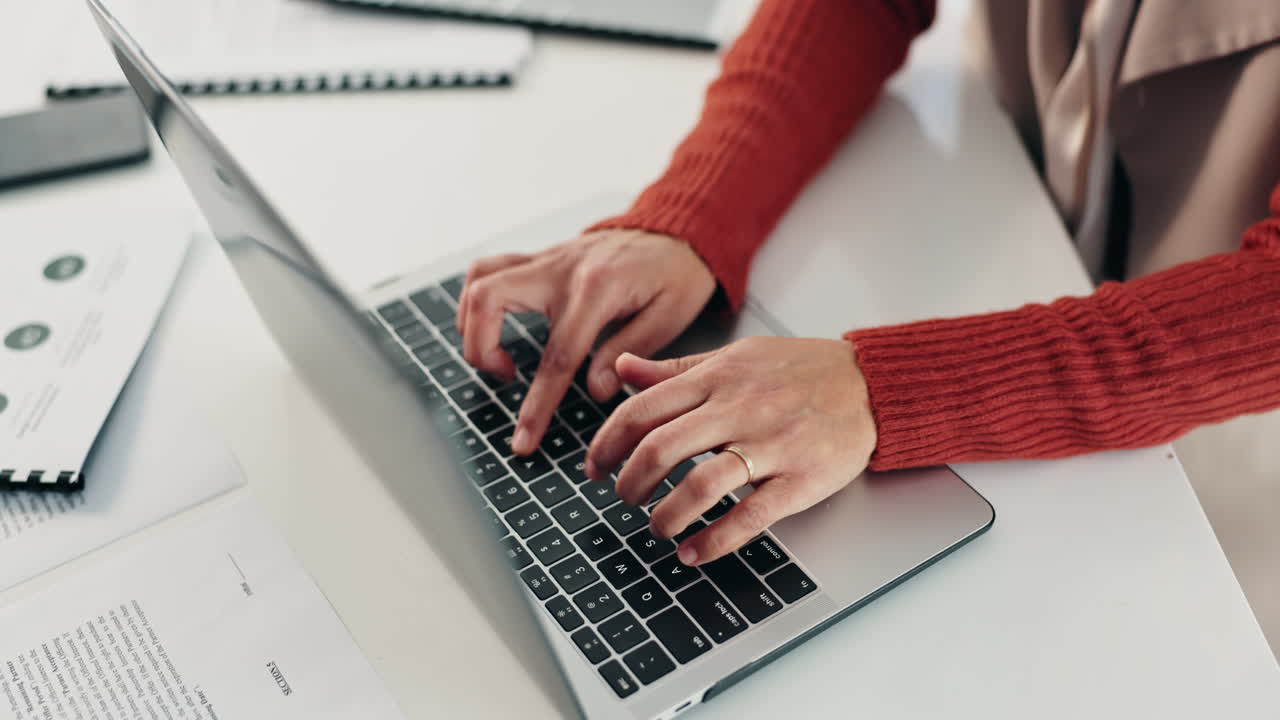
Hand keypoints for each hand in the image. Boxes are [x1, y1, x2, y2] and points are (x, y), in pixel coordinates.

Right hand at [455, 229, 716, 454]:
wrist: (676, 231)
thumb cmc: (676, 275)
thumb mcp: (669, 318)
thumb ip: (628, 353)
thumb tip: (596, 390)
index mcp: (597, 289)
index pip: (556, 356)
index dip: (536, 404)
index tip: (523, 440)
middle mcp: (561, 268)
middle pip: (488, 299)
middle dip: (480, 349)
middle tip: (506, 377)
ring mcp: (546, 259)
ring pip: (478, 279)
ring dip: (472, 323)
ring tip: (497, 355)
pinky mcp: (540, 259)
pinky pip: (489, 271)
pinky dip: (478, 301)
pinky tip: (492, 327)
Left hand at [586, 337, 875, 565]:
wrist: (871, 384)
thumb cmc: (801, 371)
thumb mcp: (734, 356)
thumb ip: (675, 369)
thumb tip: (621, 368)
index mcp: (716, 378)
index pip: (641, 410)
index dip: (606, 443)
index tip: (595, 466)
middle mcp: (738, 409)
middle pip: (660, 448)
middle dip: (629, 482)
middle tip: (624, 498)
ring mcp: (770, 445)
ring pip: (699, 485)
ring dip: (665, 515)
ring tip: (656, 527)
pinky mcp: (799, 480)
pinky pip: (749, 517)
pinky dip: (712, 541)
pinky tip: (692, 552)